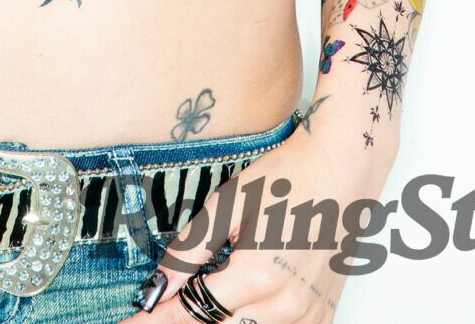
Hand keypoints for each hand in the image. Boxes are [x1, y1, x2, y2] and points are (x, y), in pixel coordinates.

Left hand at [118, 127, 376, 323]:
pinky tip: (239, 305)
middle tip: (162, 309)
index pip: (192, 315)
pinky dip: (253, 323)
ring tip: (205, 295)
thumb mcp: (229, 205)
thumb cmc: (288, 175)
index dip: (155, 323)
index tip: (129, 323)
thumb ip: (190, 252)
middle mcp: (285, 306)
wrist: (344, 167)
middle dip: (185, 321)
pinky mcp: (323, 317)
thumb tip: (158, 289)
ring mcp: (308, 317)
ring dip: (221, 319)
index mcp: (257, 276)